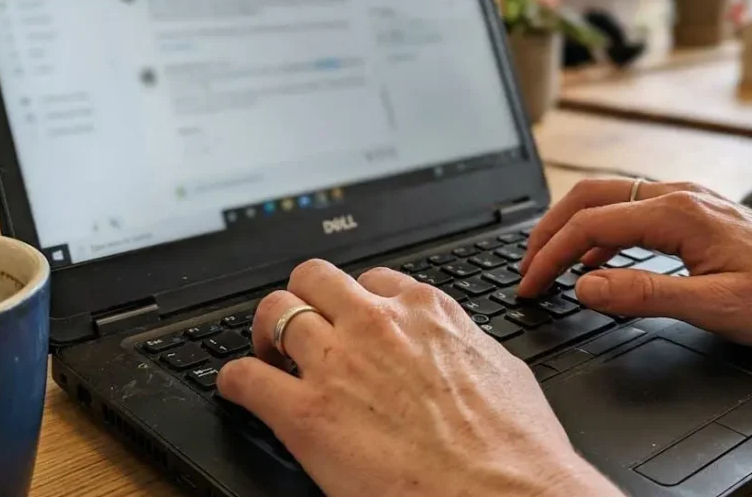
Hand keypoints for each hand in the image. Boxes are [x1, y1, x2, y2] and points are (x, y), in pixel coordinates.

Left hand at [217, 260, 616, 496]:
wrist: (507, 496)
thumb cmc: (516, 449)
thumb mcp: (502, 371)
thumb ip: (465, 347)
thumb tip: (458, 350)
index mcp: (427, 312)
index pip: (373, 279)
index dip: (357, 303)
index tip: (351, 320)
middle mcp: (377, 324)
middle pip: (314, 278)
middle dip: (304, 300)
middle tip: (301, 330)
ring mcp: (338, 363)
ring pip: (275, 311)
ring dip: (267, 333)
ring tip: (267, 356)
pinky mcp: (306, 412)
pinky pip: (244, 377)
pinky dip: (235, 382)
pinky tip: (238, 392)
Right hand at [518, 179, 751, 350]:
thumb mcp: (716, 307)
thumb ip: (644, 295)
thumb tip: (585, 287)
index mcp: (680, 212)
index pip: (590, 224)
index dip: (549, 256)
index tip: (528, 286)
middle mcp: (682, 195)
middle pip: (591, 197)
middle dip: (548, 230)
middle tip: (524, 268)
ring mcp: (692, 201)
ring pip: (612, 199)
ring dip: (573, 228)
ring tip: (550, 265)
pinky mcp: (702, 216)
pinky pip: (636, 212)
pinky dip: (603, 234)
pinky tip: (600, 264)